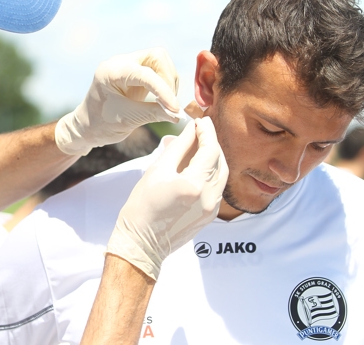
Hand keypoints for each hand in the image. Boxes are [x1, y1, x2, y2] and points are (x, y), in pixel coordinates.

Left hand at [55, 47, 179, 154]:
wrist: (88, 126)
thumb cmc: (101, 124)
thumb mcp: (128, 120)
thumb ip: (154, 114)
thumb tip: (179, 114)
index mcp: (111, 72)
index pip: (144, 74)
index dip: (163, 91)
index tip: (174, 109)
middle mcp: (120, 62)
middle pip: (157, 56)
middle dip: (168, 80)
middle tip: (170, 105)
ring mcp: (129, 64)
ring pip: (161, 61)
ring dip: (169, 81)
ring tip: (167, 105)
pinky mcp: (137, 71)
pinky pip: (159, 69)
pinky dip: (166, 84)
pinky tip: (163, 101)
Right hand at [105, 117, 227, 279]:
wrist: (142, 243)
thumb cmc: (142, 207)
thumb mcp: (157, 171)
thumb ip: (178, 147)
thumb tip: (191, 129)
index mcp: (194, 185)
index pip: (210, 150)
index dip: (207, 132)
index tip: (202, 119)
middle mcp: (209, 198)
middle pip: (220, 161)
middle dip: (211, 142)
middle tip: (200, 129)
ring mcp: (212, 209)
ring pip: (221, 174)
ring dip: (213, 157)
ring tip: (199, 145)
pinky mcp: (210, 215)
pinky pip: (217, 187)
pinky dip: (211, 172)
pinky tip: (198, 166)